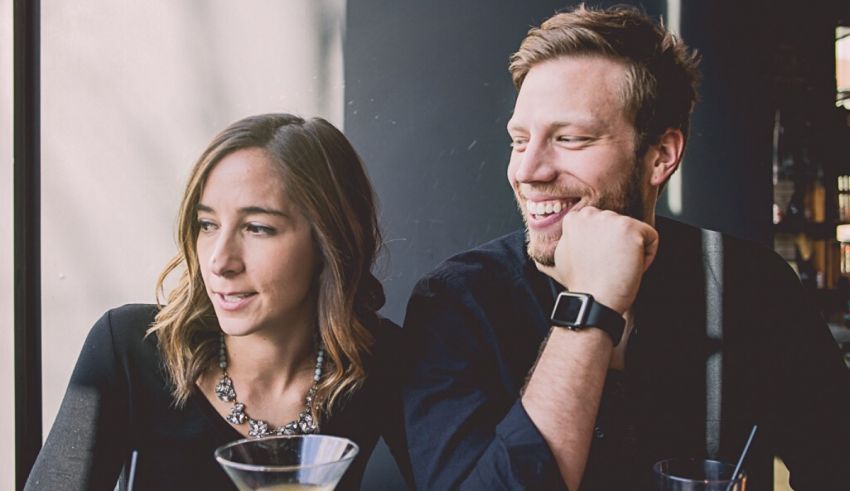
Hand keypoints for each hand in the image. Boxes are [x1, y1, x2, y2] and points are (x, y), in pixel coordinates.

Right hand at [536, 206, 658, 314]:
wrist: (592, 300)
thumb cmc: (580, 284)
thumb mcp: (562, 256)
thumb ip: (571, 239)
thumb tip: (577, 234)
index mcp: (574, 218)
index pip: (602, 224)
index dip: (602, 246)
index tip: (597, 261)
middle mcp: (590, 214)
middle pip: (618, 226)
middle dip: (618, 246)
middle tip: (608, 266)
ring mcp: (611, 219)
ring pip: (634, 232)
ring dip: (631, 251)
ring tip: (617, 268)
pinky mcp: (631, 228)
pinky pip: (651, 238)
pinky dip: (647, 256)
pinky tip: (629, 268)